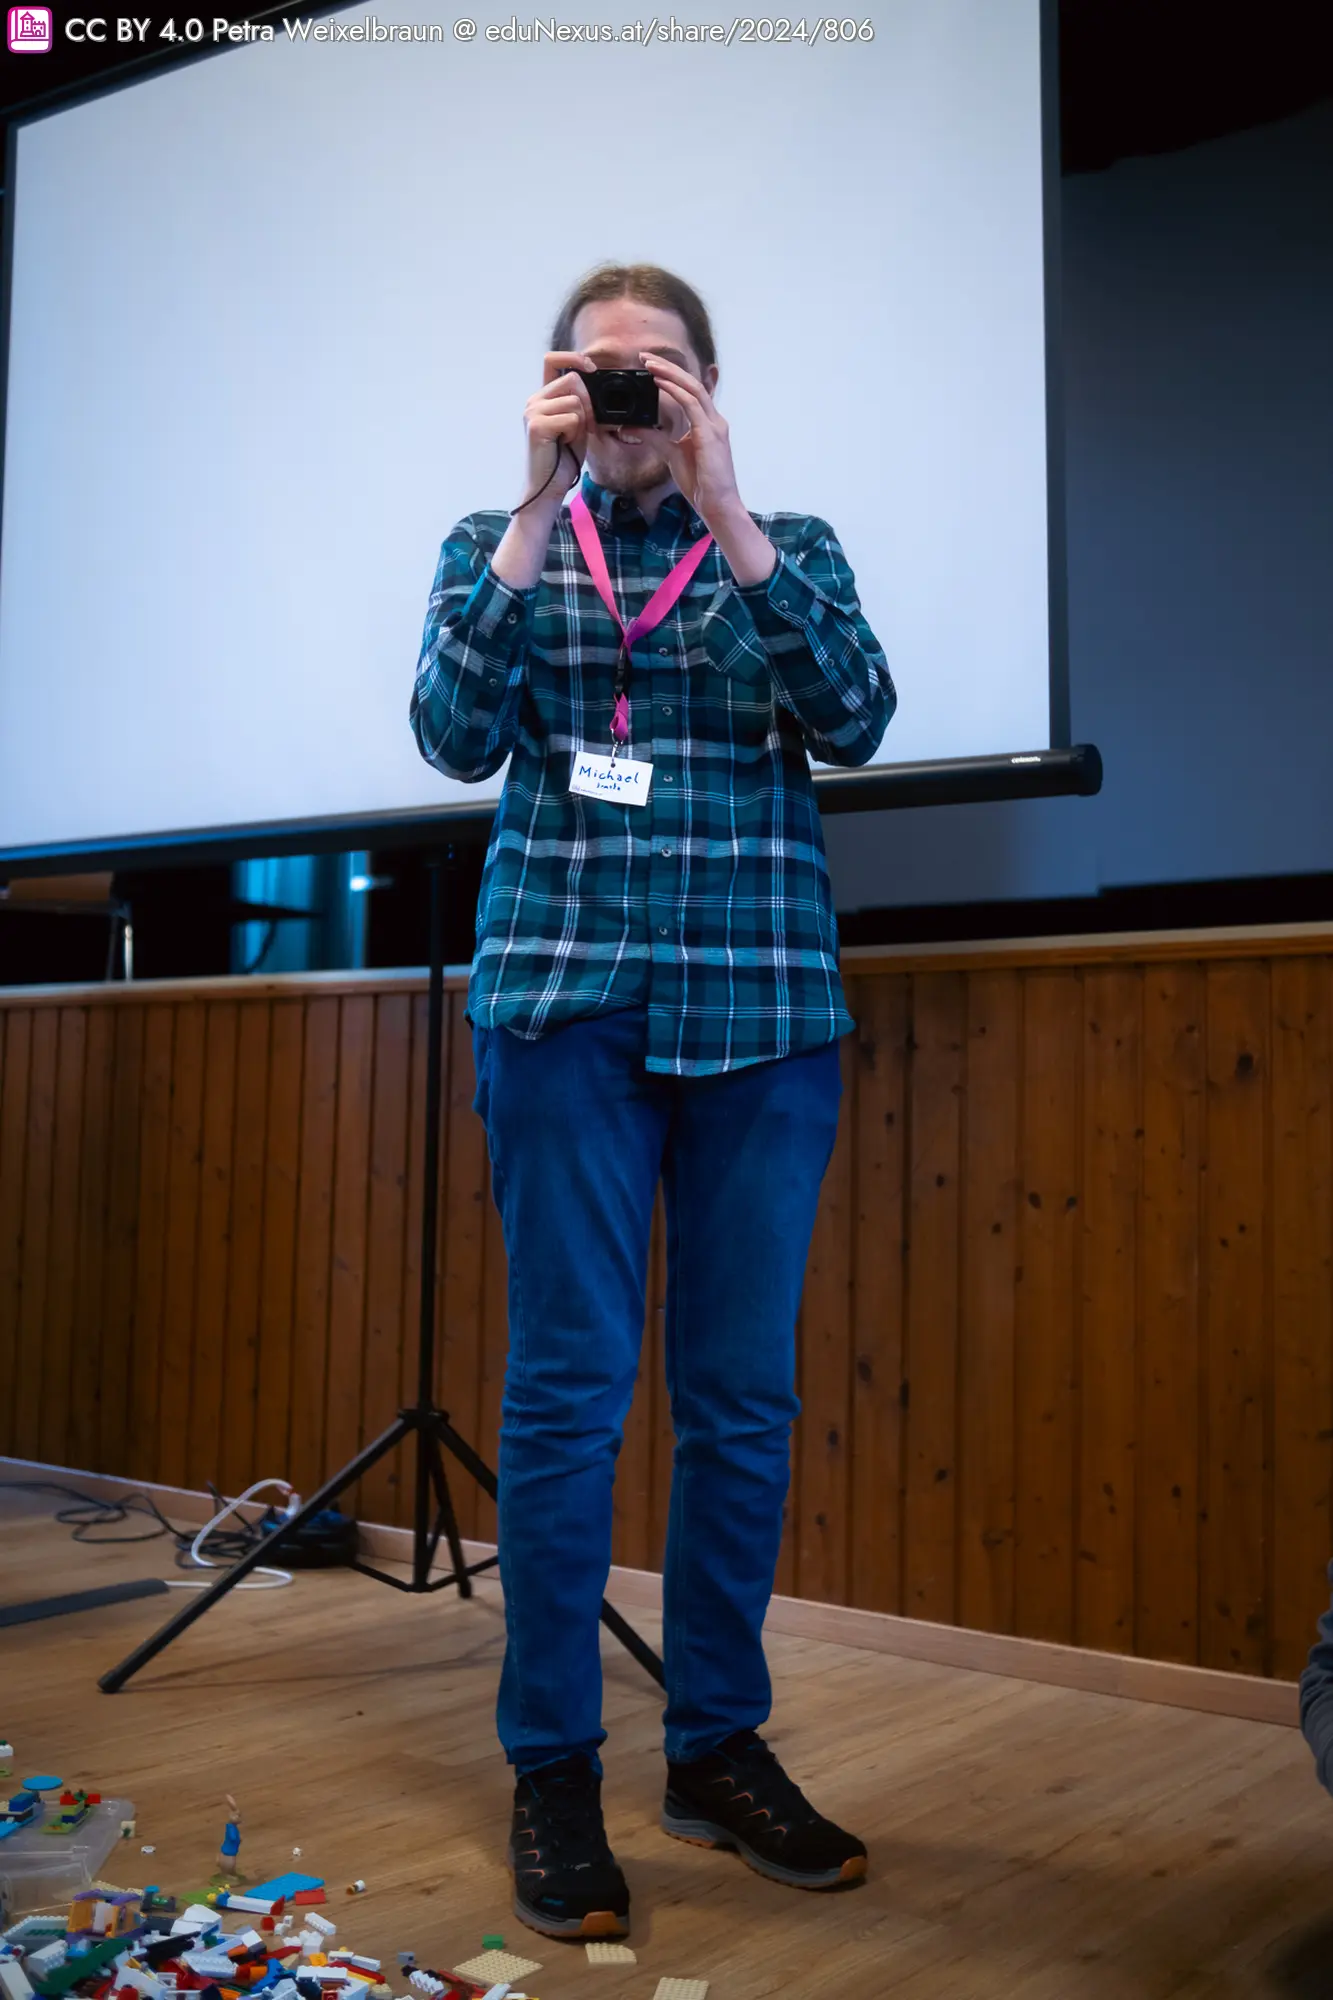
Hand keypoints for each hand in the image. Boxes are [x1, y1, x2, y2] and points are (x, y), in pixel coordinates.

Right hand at [520, 351, 595, 506]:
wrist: (549, 486)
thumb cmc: (564, 456)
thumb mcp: (577, 423)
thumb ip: (581, 402)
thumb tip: (594, 382)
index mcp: (543, 397)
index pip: (552, 359)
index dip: (574, 357)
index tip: (592, 368)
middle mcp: (534, 401)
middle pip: (573, 380)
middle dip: (588, 402)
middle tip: (586, 426)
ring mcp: (533, 412)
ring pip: (575, 401)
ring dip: (582, 422)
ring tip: (570, 438)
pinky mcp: (537, 426)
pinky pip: (572, 418)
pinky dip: (575, 433)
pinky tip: (564, 444)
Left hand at [640, 350, 776, 583]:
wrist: (717, 504)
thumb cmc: (700, 483)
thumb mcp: (670, 454)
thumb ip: (653, 437)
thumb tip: (630, 426)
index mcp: (707, 424)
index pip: (689, 392)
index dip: (670, 376)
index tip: (649, 368)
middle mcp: (713, 420)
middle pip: (691, 383)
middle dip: (667, 368)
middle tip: (645, 357)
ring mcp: (714, 425)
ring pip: (691, 388)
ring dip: (669, 373)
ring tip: (649, 364)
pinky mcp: (710, 433)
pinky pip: (691, 404)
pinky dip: (674, 391)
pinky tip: (658, 383)